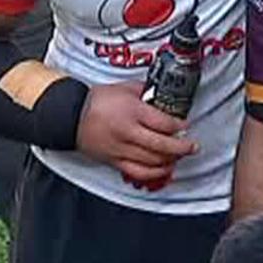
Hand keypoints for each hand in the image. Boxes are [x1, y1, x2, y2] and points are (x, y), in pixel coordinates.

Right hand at [76, 82, 197, 182]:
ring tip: (179, 156)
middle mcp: (128, 132)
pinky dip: (155, 173)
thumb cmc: (96, 101)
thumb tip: (162, 96)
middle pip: (163, 145)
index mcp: (132, 111)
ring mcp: (122, 149)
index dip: (179, 126)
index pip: (164, 123)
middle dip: (182, 147)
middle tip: (192, 146)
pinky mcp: (115, 161)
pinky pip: (139, 172)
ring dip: (171, 160)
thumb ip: (145, 92)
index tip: (185, 126)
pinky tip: (163, 169)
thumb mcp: (124, 88)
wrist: (71, 116)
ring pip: (153, 161)